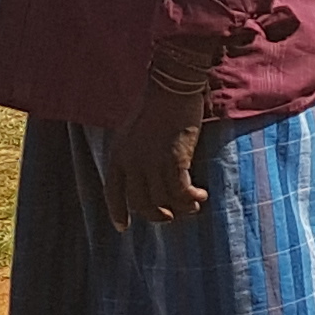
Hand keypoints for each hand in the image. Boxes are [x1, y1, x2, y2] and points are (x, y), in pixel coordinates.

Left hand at [100, 44, 215, 227]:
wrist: (172, 87)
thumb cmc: (156, 103)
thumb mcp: (134, 129)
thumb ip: (134, 151)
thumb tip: (145, 173)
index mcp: (118, 154)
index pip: (112, 192)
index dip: (117, 212)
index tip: (123, 227)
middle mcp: (131, 163)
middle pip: (140, 203)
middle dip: (155, 215)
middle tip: (170, 217)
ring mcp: (151, 163)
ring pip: (162, 201)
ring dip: (179, 208)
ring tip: (193, 206)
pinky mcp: (174, 161)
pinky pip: (181, 192)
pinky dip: (191, 198)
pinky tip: (201, 196)